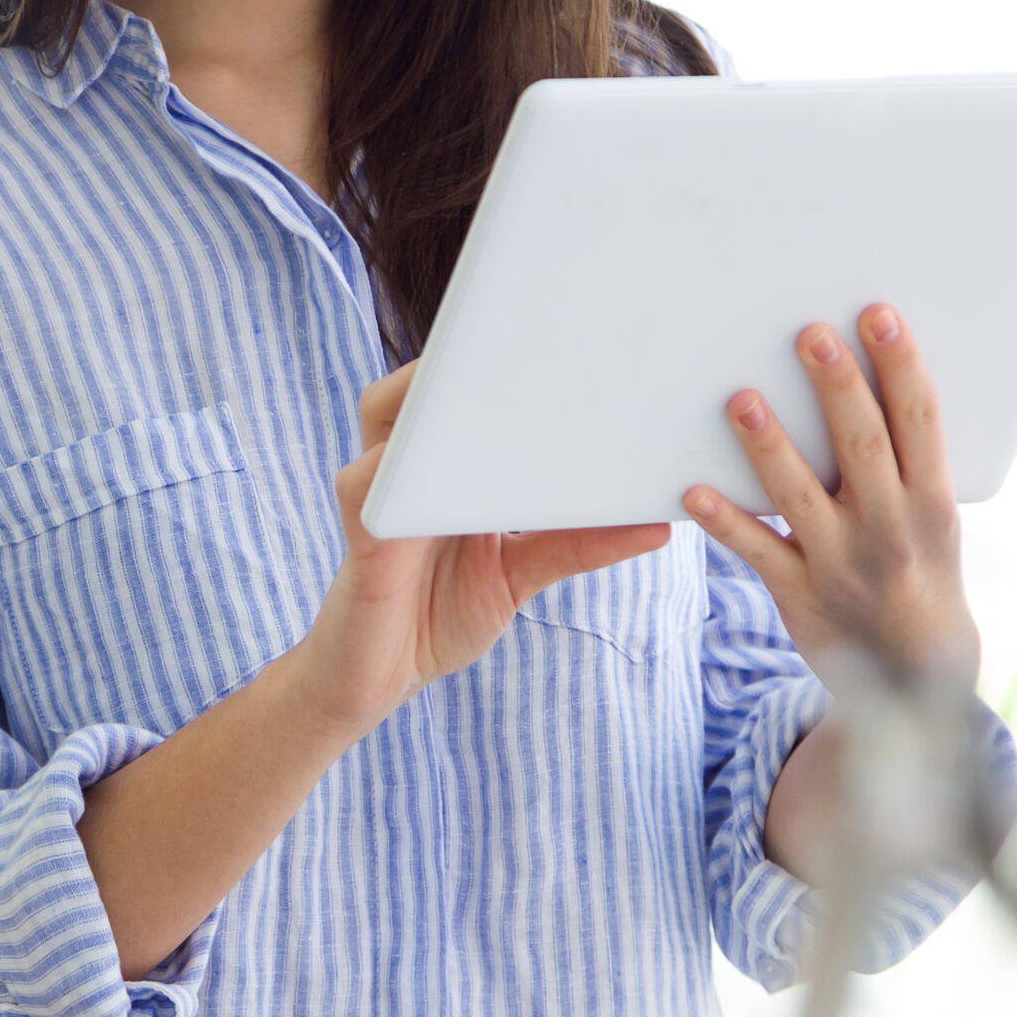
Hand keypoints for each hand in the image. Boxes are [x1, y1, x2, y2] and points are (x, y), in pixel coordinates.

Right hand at [300, 360, 672, 737]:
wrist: (376, 682)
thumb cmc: (437, 616)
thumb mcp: (521, 576)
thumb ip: (577, 545)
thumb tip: (657, 525)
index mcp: (448, 465)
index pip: (470, 395)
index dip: (505, 360)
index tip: (569, 336)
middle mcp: (409, 465)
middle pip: (425, 383)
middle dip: (465, 352)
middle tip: (528, 334)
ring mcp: (378, 494)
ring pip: (384, 413)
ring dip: (423, 391)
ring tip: (467, 376)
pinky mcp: (359, 537)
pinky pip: (365, 490)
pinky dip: (388, 471)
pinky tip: (419, 469)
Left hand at [683, 304, 979, 690]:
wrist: (913, 674)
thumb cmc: (919, 566)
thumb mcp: (932, 515)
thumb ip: (904, 457)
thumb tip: (872, 373)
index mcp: (931, 500)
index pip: (920, 420)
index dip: (900, 365)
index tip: (878, 315)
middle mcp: (889, 529)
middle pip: (861, 445)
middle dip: (837, 387)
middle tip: (809, 333)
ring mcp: (840, 562)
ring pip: (799, 495)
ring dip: (768, 445)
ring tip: (741, 399)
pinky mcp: (798, 592)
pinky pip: (756, 550)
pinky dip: (723, 522)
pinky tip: (692, 492)